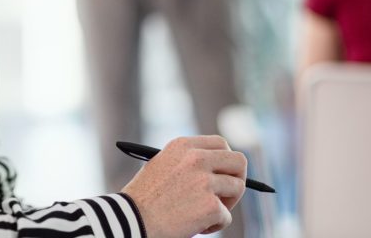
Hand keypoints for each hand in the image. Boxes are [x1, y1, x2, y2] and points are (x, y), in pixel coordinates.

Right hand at [121, 136, 246, 237]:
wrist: (132, 220)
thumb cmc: (143, 197)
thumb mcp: (162, 165)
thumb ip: (188, 161)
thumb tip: (218, 168)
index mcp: (183, 146)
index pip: (221, 144)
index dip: (226, 160)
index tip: (224, 172)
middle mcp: (196, 159)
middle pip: (239, 161)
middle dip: (237, 178)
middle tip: (228, 193)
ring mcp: (205, 182)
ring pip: (236, 190)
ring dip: (224, 205)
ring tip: (202, 214)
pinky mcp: (210, 206)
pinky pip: (226, 217)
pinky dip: (213, 225)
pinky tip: (194, 226)